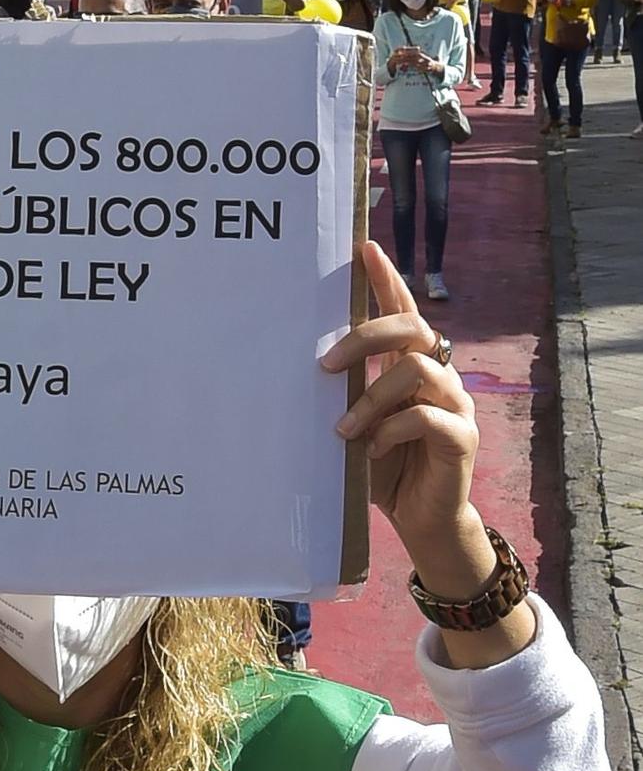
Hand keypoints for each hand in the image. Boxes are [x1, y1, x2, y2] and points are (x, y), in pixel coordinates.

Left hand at [321, 244, 484, 581]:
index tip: (365, 249)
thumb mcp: (358, 423)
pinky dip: (391, 430)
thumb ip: (348, 392)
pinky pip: (426, 416)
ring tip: (344, 430)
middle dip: (366, 336)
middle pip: (414, 328)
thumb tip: (307, 364)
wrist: (421, 521)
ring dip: (371, 398)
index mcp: (412, 367)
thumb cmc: (383, 468)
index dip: (387, 279)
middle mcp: (440, 377)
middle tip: (326, 366)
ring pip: (418, 369)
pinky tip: (371, 450)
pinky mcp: (462, 437)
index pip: (403, 311)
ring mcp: (456, 404)